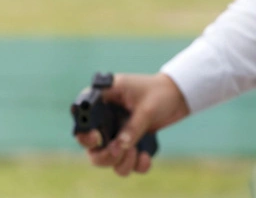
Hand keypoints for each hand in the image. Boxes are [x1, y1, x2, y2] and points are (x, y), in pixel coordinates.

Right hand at [74, 73, 189, 176]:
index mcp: (101, 101)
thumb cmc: (159, 92)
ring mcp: (115, 133)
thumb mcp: (146, 108)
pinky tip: (146, 157)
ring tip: (136, 152)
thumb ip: (132, 126)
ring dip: (119, 163)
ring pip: (105, 159)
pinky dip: (136, 166)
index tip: (98, 138)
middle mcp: (104, 119)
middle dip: (103, 155)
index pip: (81, 119)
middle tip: (118, 151)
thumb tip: (120, 146)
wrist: (177, 96)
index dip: (84, 133)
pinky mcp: (129, 144)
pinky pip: (126, 163)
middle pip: (90, 147)